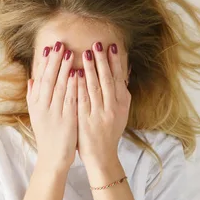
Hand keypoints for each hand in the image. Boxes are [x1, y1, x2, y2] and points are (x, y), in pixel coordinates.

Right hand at [27, 41, 77, 170]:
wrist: (53, 158)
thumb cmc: (47, 135)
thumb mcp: (37, 115)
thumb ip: (33, 96)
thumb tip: (32, 79)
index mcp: (36, 104)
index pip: (40, 79)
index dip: (44, 63)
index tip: (48, 48)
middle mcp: (43, 106)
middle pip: (48, 79)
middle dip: (54, 60)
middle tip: (59, 44)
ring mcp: (54, 112)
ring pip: (58, 86)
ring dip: (63, 68)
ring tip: (69, 52)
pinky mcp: (67, 119)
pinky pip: (70, 99)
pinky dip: (72, 85)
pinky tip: (76, 74)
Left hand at [77, 42, 130, 168]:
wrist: (102, 155)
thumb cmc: (110, 131)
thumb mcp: (121, 112)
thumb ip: (122, 91)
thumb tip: (125, 70)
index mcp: (121, 104)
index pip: (118, 78)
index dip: (115, 62)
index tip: (111, 47)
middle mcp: (112, 108)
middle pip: (107, 80)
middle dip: (102, 61)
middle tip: (97, 44)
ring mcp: (98, 114)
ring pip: (94, 88)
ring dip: (90, 69)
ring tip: (85, 53)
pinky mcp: (85, 120)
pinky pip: (82, 100)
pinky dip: (79, 85)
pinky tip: (74, 74)